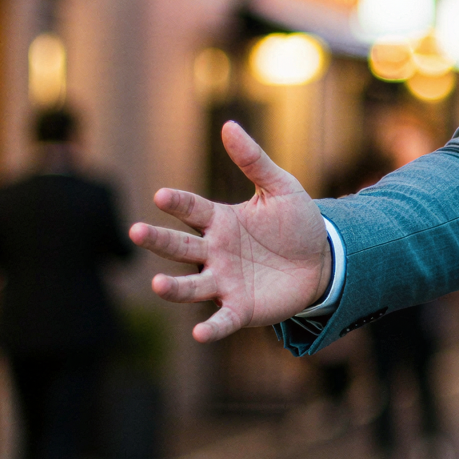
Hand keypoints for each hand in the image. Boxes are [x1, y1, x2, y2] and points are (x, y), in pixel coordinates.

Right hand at [131, 121, 330, 342]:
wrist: (323, 260)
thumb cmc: (296, 223)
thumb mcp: (280, 187)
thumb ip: (253, 160)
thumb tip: (228, 125)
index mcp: (220, 221)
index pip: (192, 209)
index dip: (177, 203)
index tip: (162, 196)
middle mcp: (214, 252)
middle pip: (179, 246)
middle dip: (157, 240)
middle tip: (135, 231)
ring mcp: (224, 281)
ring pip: (191, 285)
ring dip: (174, 287)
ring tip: (156, 285)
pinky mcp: (240, 308)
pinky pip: (221, 319)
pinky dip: (210, 328)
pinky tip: (199, 334)